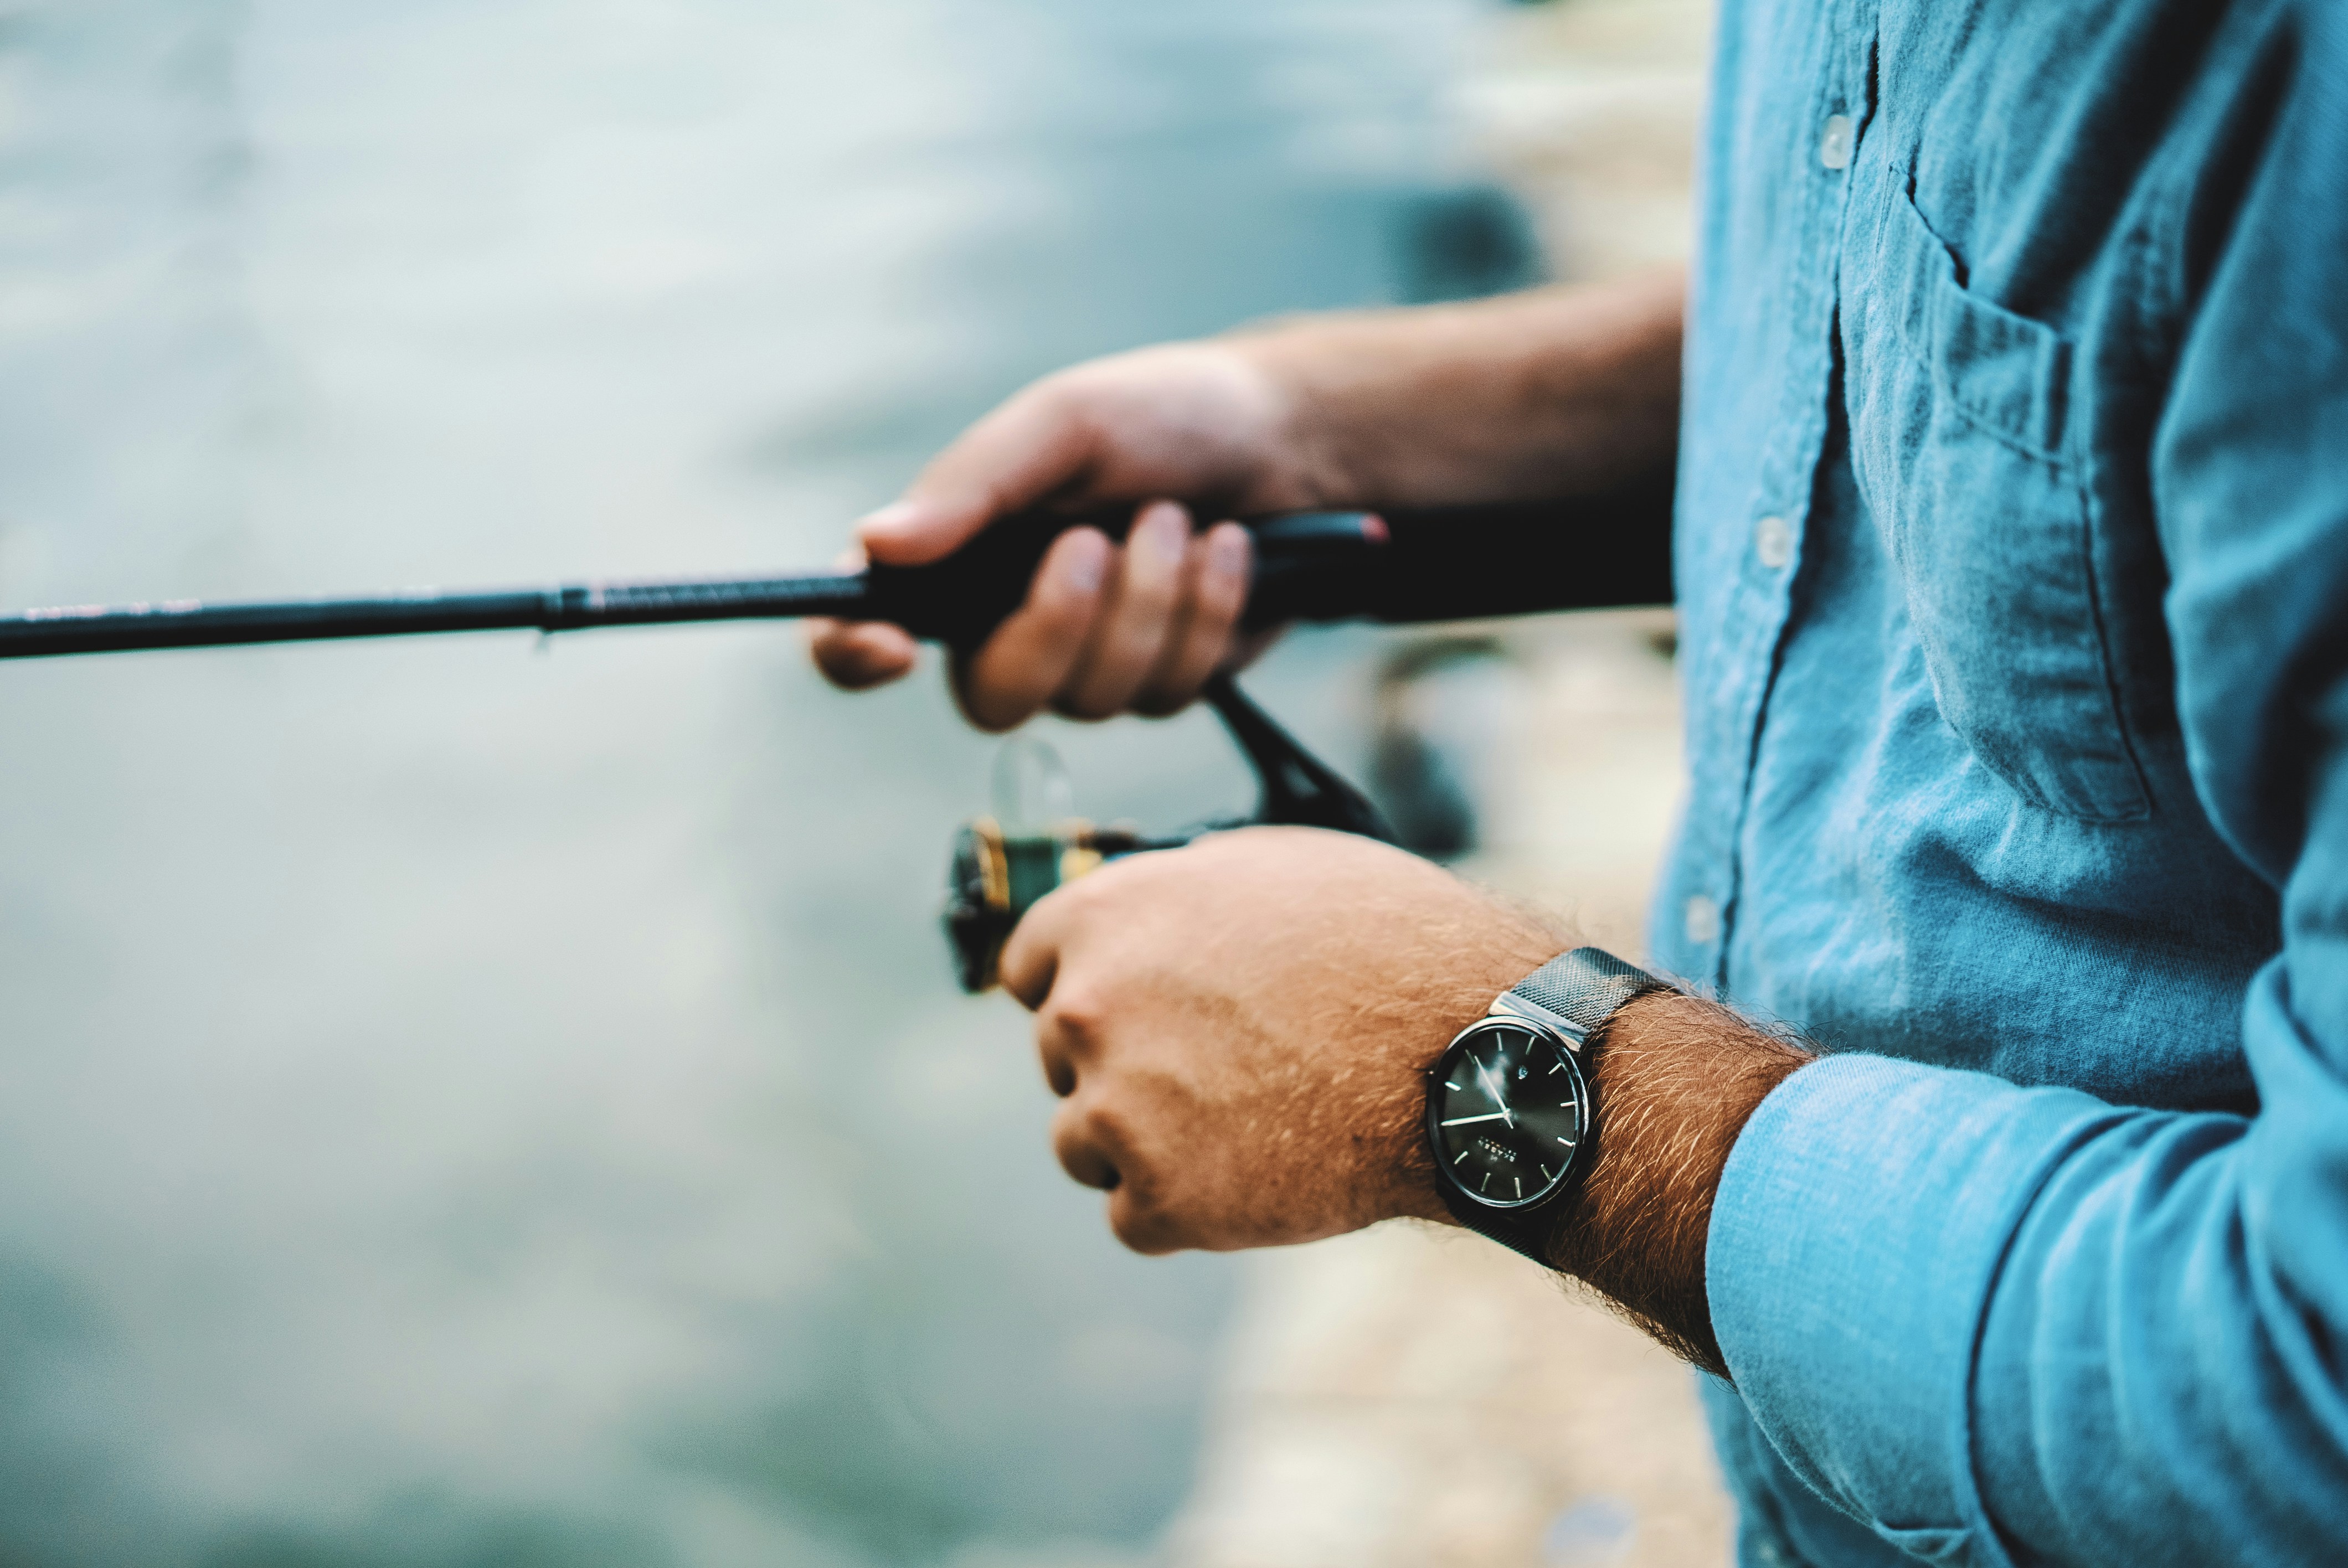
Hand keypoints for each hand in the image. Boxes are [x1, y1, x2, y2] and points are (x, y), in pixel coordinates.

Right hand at [808, 342, 1316, 729]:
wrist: (1287, 440)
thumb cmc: (1160, 415)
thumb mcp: (1065, 423)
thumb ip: (972, 485)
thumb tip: (874, 544)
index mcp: (952, 554)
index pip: (859, 631)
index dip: (854, 656)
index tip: (893, 648)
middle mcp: (1004, 623)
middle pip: (992, 700)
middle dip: (1058, 625)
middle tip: (1099, 540)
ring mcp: (1086, 664)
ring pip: (1094, 698)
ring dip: (1151, 600)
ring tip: (1178, 518)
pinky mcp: (1163, 682)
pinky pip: (1169, 691)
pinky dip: (1205, 612)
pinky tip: (1226, 551)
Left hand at [996, 825, 1563, 1252]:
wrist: (1465, 1052)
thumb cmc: (1387, 943)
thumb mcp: (1274, 864)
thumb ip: (1181, 889)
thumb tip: (1147, 910)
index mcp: (1101, 915)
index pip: (1029, 967)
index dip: (1083, 987)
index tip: (1131, 1013)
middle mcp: (1086, 1008)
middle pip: (1061, 1058)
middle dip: (1123, 1065)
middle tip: (1223, 1068)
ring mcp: (1114, 1110)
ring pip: (1085, 1143)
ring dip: (1145, 1143)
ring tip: (1249, 1123)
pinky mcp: (1157, 1199)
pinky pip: (1136, 1216)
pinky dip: (1188, 1209)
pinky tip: (1261, 1174)